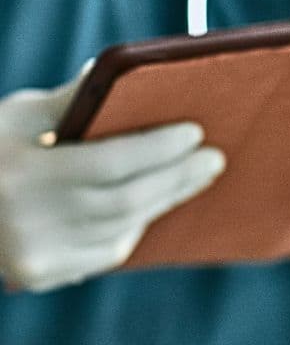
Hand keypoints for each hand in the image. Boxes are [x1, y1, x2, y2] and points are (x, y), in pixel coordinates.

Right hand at [0, 68, 225, 291]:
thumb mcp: (11, 118)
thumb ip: (68, 101)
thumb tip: (121, 69)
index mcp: (18, 171)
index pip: (107, 162)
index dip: (158, 148)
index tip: (195, 132)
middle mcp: (25, 219)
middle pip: (125, 200)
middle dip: (176, 177)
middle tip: (214, 158)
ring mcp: (33, 255)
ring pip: (123, 228)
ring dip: (164, 200)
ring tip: (194, 176)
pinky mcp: (41, 276)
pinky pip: (108, 251)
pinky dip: (136, 224)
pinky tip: (154, 203)